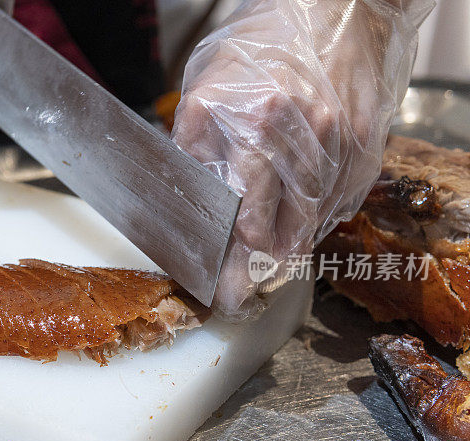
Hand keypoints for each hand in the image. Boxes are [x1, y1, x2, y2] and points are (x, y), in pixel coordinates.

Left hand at [172, 0, 433, 320]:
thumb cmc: (262, 47)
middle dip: (253, 271)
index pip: (238, 216)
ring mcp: (338, 144)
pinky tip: (297, 225)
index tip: (220, 292)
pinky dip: (314, 221)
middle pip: (276, 232)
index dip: (228, 262)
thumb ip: (196, 148)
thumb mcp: (205, 90)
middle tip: (238, 295)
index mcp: (248, 124)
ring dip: (285, 250)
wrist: (335, 8)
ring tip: (265, 267)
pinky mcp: (366, 147)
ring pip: (309, 224)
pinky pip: (338, 204)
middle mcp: (297, 139)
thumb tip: (191, 202)